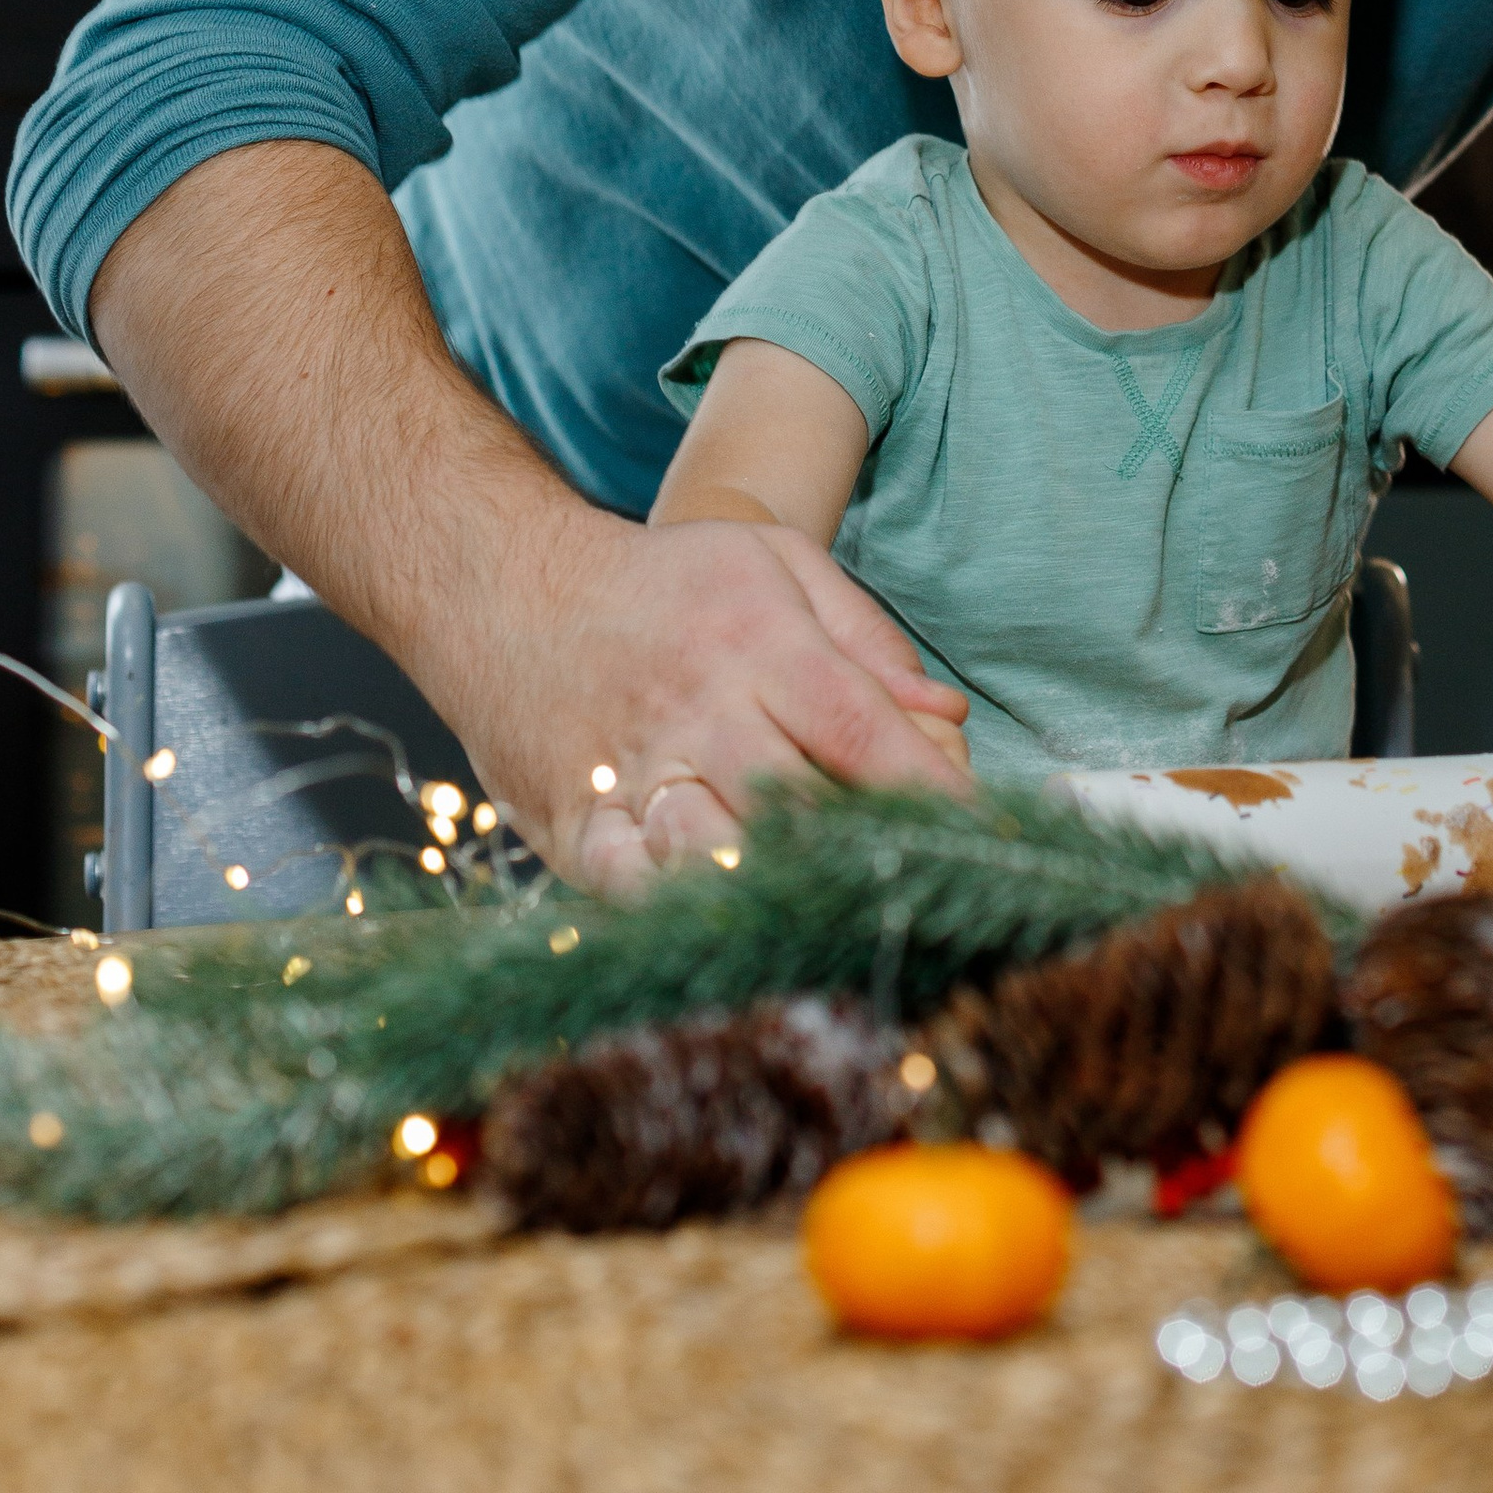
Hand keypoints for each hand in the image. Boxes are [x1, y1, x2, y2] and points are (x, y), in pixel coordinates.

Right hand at [448, 511, 975, 899]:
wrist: (504, 587)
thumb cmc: (664, 583)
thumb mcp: (774, 562)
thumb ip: (867, 637)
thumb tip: (946, 715)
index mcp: (759, 646)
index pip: (864, 731)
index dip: (931, 792)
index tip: (988, 840)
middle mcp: (700, 716)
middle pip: (801, 803)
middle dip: (869, 852)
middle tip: (926, 891)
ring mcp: (634, 778)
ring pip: (719, 855)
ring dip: (782, 890)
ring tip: (839, 920)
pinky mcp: (577, 830)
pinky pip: (634, 890)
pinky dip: (686, 915)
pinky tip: (736, 930)